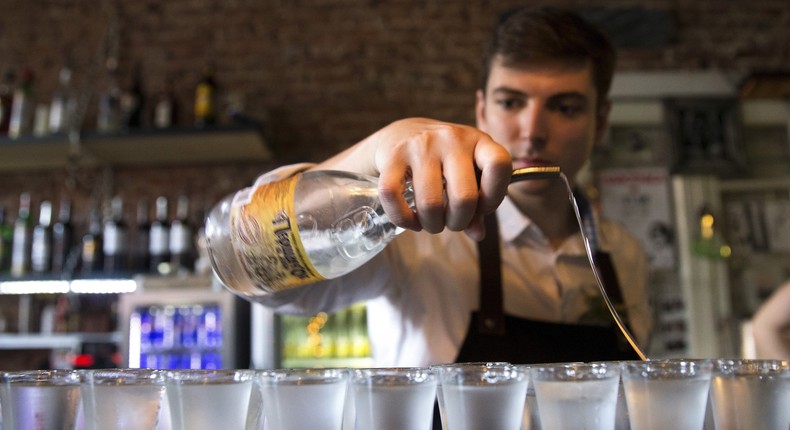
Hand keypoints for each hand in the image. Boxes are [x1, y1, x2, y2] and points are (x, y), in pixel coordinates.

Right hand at [316, 118, 511, 239]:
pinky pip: (394, 196)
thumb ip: (477, 205)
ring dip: (432, 224)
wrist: (401, 133)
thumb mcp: (467, 173)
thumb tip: (477, 234)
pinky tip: (410, 221)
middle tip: (451, 222)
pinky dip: (403, 218)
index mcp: (478, 141)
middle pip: (464, 198)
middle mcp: (451, 139)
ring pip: (430, 203)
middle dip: (458, 222)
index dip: (494, 197)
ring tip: (431, 222)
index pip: (499, 165)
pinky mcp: (393, 155)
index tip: (482, 207)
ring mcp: (421, 145)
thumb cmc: (443, 160)